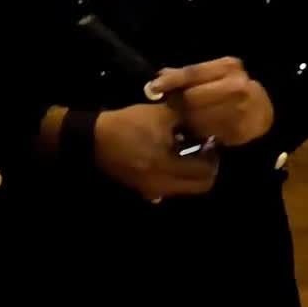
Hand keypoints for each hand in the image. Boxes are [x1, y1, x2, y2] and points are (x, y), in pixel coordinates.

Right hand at [93, 103, 218, 201]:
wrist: (94, 138)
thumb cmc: (129, 124)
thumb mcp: (161, 115)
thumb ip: (188, 120)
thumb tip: (207, 126)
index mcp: (167, 166)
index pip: (206, 172)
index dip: (213, 156)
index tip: (211, 141)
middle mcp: (163, 185)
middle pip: (200, 186)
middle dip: (206, 168)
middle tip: (204, 150)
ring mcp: (152, 191)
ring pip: (185, 188)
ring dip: (192, 173)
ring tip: (188, 153)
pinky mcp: (143, 190)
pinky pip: (169, 188)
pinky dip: (176, 176)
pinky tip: (171, 159)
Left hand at [151, 58, 273, 146]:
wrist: (263, 114)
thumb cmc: (231, 91)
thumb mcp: (213, 76)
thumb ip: (187, 77)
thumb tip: (159, 77)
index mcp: (229, 66)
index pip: (193, 72)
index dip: (171, 81)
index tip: (152, 87)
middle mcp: (238, 84)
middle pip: (192, 97)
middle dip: (178, 105)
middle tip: (173, 110)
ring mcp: (242, 108)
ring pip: (198, 117)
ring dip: (188, 121)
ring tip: (188, 121)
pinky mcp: (240, 129)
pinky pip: (208, 133)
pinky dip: (200, 133)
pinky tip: (201, 131)